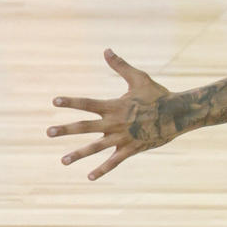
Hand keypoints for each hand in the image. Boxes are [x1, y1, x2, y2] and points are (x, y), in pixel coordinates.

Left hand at [47, 49, 175, 180]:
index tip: (54, 101)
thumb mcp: (139, 78)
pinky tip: (90, 177)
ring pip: (95, 147)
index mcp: (115, 106)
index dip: (71, 101)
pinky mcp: (131, 149)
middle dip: (66, 129)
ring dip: (78, 154)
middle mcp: (115, 122)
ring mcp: (122, 137)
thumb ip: (120, 66)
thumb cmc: (157, 95)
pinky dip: (102, 169)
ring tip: (63, 160)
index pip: (88, 103)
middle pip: (85, 127)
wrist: (177, 114)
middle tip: (48, 132)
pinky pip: (113, 161)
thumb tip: (106, 50)